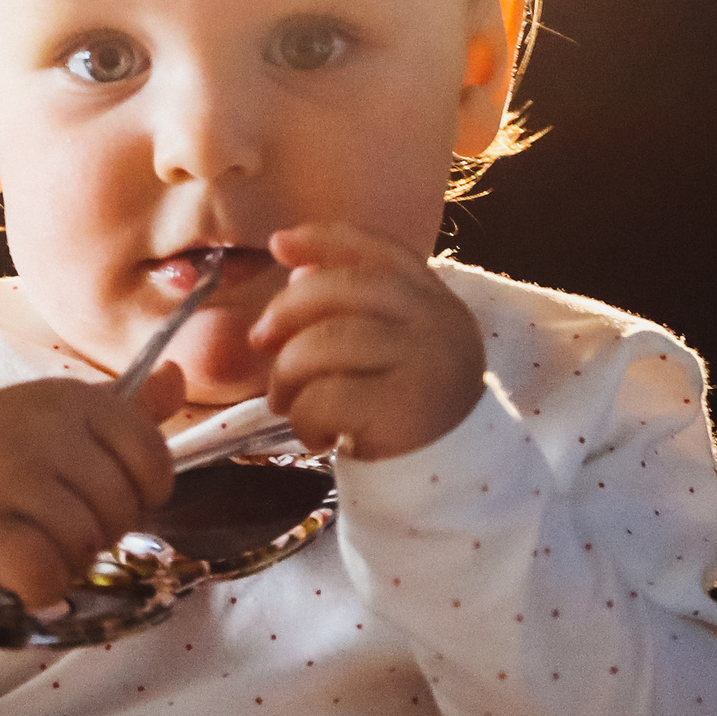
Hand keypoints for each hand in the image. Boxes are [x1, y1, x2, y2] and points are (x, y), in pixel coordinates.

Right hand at [0, 367, 181, 608]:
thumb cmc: (0, 445)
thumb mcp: (61, 413)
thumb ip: (126, 407)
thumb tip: (176, 378)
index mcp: (76, 401)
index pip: (151, 457)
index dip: (144, 492)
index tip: (112, 495)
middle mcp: (46, 431)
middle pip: (120, 507)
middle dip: (104, 533)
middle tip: (70, 529)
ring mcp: (10, 475)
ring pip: (83, 542)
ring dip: (72, 562)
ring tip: (45, 548)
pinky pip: (40, 571)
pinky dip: (42, 588)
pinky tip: (30, 579)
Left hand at [247, 223, 485, 460]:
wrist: (456, 475)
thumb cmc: (409, 408)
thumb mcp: (392, 347)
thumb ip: (354, 307)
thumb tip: (297, 271)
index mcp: (433, 299)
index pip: (377, 251)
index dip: (323, 240)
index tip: (277, 245)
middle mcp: (436, 321)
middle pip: (343, 289)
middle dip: (286, 311)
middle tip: (260, 341)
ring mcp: (424, 362)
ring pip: (325, 343)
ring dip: (286, 374)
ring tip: (284, 402)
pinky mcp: (403, 408)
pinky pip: (325, 396)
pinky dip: (304, 416)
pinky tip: (315, 434)